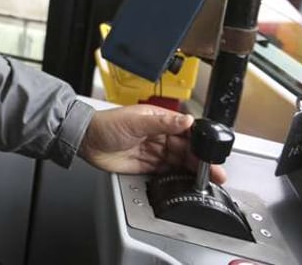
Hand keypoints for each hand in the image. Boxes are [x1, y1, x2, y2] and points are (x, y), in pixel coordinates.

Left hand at [78, 105, 226, 182]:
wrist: (85, 141)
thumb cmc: (105, 124)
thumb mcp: (136, 121)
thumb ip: (163, 123)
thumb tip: (186, 120)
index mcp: (158, 119)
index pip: (185, 130)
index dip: (200, 141)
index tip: (212, 151)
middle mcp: (158, 135)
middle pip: (185, 148)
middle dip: (201, 159)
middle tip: (215, 171)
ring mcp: (153, 150)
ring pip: (179, 161)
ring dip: (193, 170)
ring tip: (207, 180)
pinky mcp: (146, 165)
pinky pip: (167, 171)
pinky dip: (178, 177)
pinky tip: (188, 182)